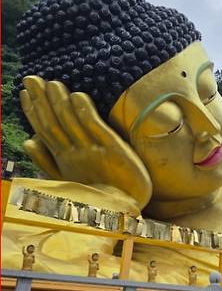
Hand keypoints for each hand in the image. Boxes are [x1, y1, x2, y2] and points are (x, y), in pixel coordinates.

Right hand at [20, 76, 151, 209]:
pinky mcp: (114, 151)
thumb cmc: (100, 193)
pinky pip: (96, 129)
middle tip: (31, 79)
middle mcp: (75, 155)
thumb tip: (28, 141)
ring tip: (53, 83)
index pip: (45, 130)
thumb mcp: (69, 179)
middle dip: (42, 101)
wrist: (127, 211)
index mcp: (64, 160)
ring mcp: (93, 153)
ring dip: (60, 102)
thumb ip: (48, 161)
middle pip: (54, 124)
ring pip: (71, 124)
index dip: (34, 110)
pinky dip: (85, 112)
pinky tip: (78, 96)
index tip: (25, 92)